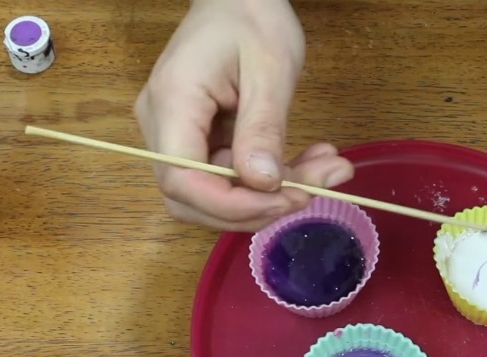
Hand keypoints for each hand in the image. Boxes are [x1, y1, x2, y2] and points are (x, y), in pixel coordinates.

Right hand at [134, 0, 353, 230]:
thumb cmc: (251, 17)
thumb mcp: (270, 68)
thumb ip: (264, 128)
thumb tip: (265, 184)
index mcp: (172, 102)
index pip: (183, 180)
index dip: (231, 204)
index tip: (286, 200)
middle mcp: (162, 126)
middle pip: (193, 198)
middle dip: (255, 207)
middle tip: (312, 191)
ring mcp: (176, 136)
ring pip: (214, 195)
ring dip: (270, 197)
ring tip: (324, 171)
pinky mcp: (197, 140)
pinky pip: (228, 177)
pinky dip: (270, 179)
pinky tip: (310, 162)